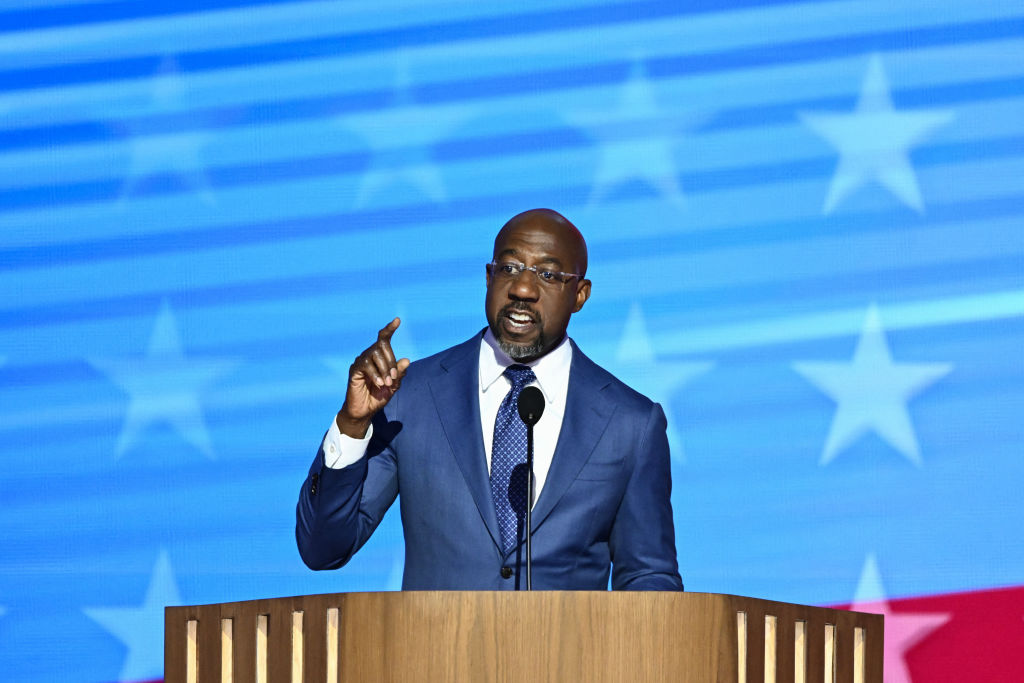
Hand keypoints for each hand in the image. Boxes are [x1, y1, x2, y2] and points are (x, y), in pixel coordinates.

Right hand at [336, 318, 410, 437]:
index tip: (398, 320)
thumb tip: (406, 360)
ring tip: (386, 383)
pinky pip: (365, 365)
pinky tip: (379, 384)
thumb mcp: (394, 385)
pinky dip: (375, 374)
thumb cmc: (379, 396)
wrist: (365, 411)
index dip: (390, 328)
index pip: (384, 338)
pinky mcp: (354, 370)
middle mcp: (369, 355)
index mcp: (379, 357)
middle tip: (393, 378)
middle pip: (382, 346)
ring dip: (384, 369)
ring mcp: (360, 362)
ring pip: (374, 354)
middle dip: (391, 362)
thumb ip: (400, 373)